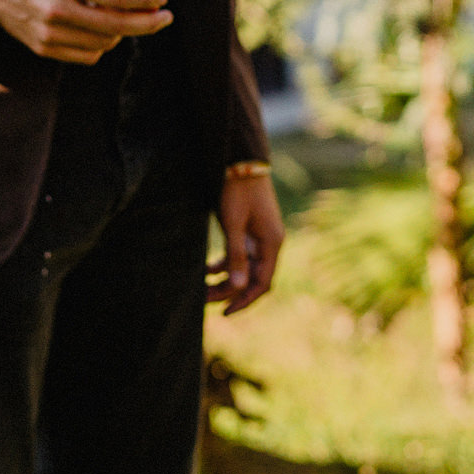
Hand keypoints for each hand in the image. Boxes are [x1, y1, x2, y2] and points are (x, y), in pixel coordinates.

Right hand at [0, 0, 169, 63]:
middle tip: (165, 16)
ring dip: (125, 32)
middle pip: (116, 26)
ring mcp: (48, 33)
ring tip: (130, 17)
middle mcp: (57, 10)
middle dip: (148, 23)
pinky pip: (86, 55)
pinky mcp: (42, 48)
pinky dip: (103, 45)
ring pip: (104, 44)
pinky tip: (106, 29)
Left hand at [209, 172, 283, 312]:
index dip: (244, 301)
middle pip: (252, 279)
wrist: (242, 161)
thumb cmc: (238, 191)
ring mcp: (260, 237)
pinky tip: (207, 270)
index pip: (262, 284)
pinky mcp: (250, 230)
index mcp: (272, 243)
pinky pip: (240, 256)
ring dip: (225, 281)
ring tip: (202, 288)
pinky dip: (225, 265)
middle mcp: (270, 243)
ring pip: (245, 269)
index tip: (224, 312)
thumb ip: (236, 255)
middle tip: (203, 300)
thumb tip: (238, 287)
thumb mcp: (233, 223)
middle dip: (229, 292)